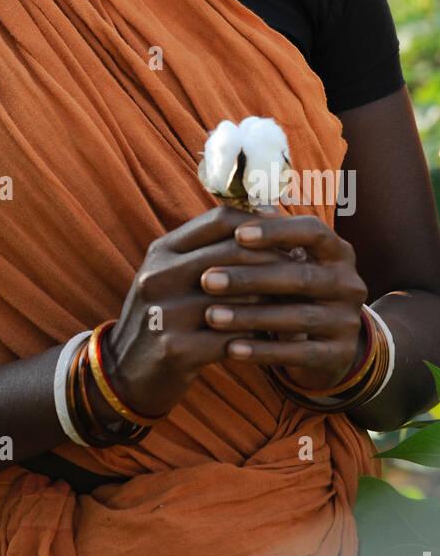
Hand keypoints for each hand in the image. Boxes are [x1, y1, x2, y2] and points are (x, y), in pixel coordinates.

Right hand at [101, 202, 290, 418]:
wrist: (123, 373)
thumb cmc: (163, 318)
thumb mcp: (173, 277)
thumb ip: (208, 252)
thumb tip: (265, 223)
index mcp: (162, 251)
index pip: (219, 221)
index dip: (260, 225)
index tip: (290, 236)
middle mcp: (159, 275)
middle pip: (233, 254)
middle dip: (275, 263)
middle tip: (306, 273)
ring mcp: (163, 312)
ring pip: (237, 299)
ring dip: (275, 306)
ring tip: (303, 310)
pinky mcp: (174, 348)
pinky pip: (231, 339)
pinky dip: (261, 341)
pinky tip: (283, 345)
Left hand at [200, 212, 367, 393]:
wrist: (328, 346)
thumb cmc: (296, 291)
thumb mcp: (290, 260)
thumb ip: (272, 234)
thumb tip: (247, 201)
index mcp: (338, 252)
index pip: (313, 231)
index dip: (276, 231)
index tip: (237, 234)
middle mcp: (350, 284)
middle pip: (300, 277)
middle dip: (249, 278)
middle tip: (206, 280)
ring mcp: (347, 321)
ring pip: (297, 317)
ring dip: (249, 316)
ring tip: (210, 316)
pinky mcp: (339, 355)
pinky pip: (299, 354)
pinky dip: (263, 352)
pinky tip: (231, 349)